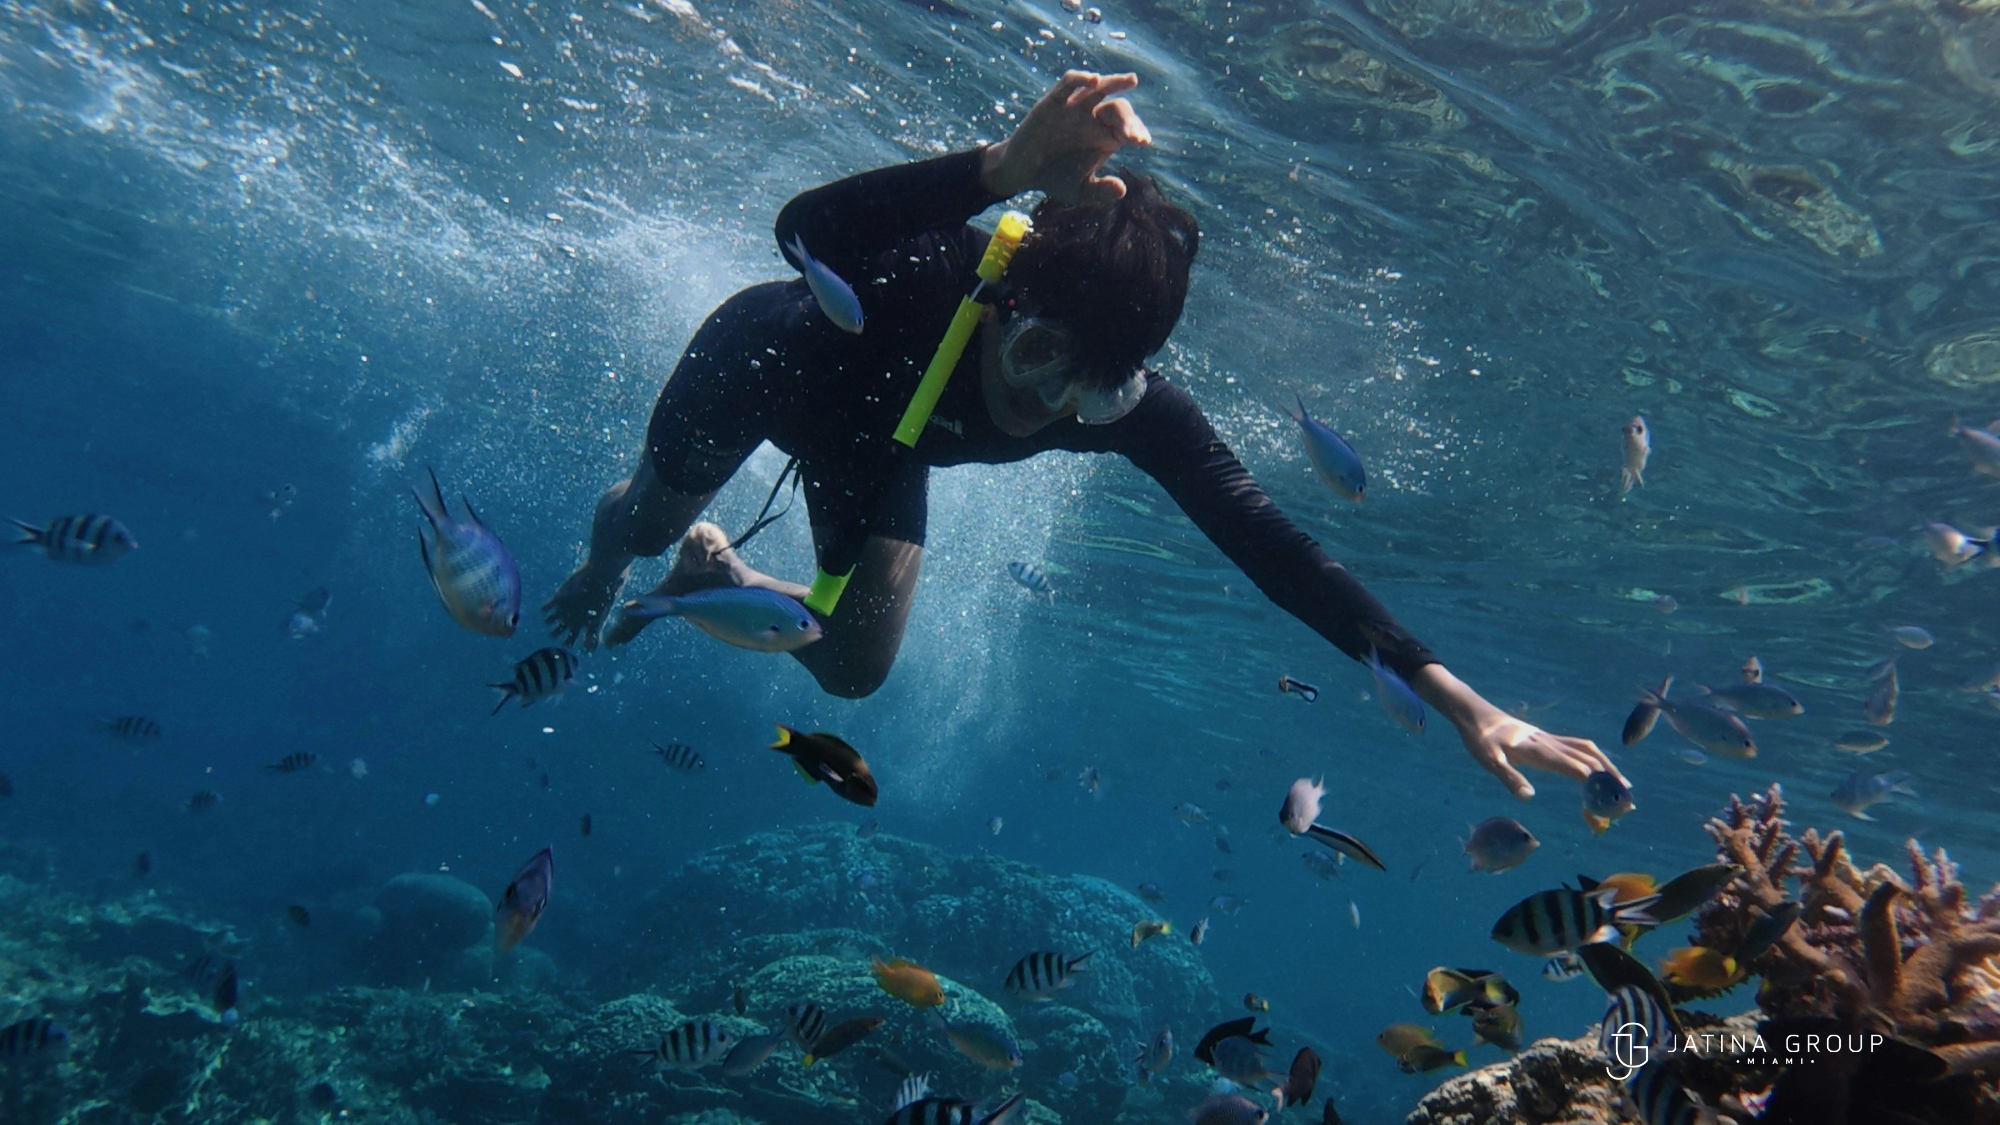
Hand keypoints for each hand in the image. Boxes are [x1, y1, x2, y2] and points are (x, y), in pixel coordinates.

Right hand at [982, 71, 1151, 203]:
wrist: (1022, 174)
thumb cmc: (1054, 179)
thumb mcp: (1080, 191)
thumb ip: (1100, 191)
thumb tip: (1122, 189)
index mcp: (1105, 136)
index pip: (1128, 127)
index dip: (1137, 131)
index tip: (1142, 141)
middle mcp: (1093, 119)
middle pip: (1117, 109)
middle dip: (1127, 119)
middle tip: (1132, 135)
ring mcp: (1074, 108)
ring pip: (1098, 89)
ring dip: (1115, 82)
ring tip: (1132, 81)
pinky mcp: (1053, 102)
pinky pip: (1068, 84)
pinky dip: (1081, 78)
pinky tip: (1094, 80)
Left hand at [1463, 712, 1627, 801]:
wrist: (1474, 713)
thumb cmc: (1480, 739)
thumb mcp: (1489, 761)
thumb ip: (1510, 778)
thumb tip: (1531, 798)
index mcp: (1541, 751)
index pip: (1577, 770)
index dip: (1595, 788)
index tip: (1607, 806)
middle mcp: (1550, 743)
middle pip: (1589, 760)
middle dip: (1610, 779)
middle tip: (1627, 800)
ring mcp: (1549, 739)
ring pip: (1587, 750)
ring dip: (1606, 766)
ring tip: (1622, 783)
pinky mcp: (1545, 738)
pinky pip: (1577, 745)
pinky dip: (1593, 756)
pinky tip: (1595, 765)